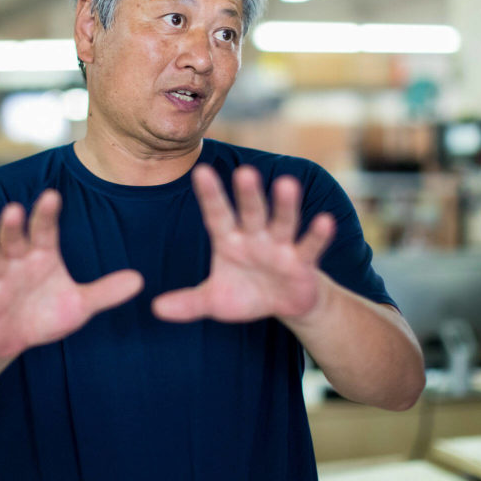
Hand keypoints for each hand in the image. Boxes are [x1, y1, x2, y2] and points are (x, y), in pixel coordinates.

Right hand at [0, 190, 142, 360]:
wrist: (13, 339)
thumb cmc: (46, 313)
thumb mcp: (80, 305)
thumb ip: (105, 292)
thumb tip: (139, 280)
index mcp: (41, 256)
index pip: (45, 231)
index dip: (47, 214)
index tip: (52, 195)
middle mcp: (17, 263)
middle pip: (14, 239)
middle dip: (13, 225)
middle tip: (14, 208)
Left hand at [152, 164, 335, 323]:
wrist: (285, 305)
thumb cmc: (246, 294)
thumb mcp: (214, 301)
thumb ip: (188, 303)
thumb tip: (155, 309)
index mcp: (229, 240)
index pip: (217, 214)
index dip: (210, 195)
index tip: (200, 171)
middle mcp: (255, 236)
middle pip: (251, 212)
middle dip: (248, 194)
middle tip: (244, 171)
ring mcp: (280, 246)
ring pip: (282, 222)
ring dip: (285, 205)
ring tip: (287, 183)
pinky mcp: (303, 262)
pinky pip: (310, 246)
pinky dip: (317, 235)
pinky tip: (324, 221)